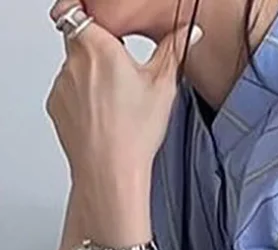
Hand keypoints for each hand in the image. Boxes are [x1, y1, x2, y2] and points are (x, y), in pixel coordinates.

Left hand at [46, 4, 202, 187]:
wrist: (109, 171)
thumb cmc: (133, 133)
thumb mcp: (163, 86)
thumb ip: (174, 50)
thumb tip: (188, 32)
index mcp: (99, 46)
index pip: (82, 9)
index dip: (95, 15)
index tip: (107, 26)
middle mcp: (74, 60)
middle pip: (80, 38)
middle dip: (99, 49)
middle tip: (121, 70)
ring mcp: (62, 83)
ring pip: (75, 66)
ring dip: (90, 75)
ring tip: (115, 102)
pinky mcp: (55, 104)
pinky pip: (67, 90)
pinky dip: (82, 97)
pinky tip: (103, 115)